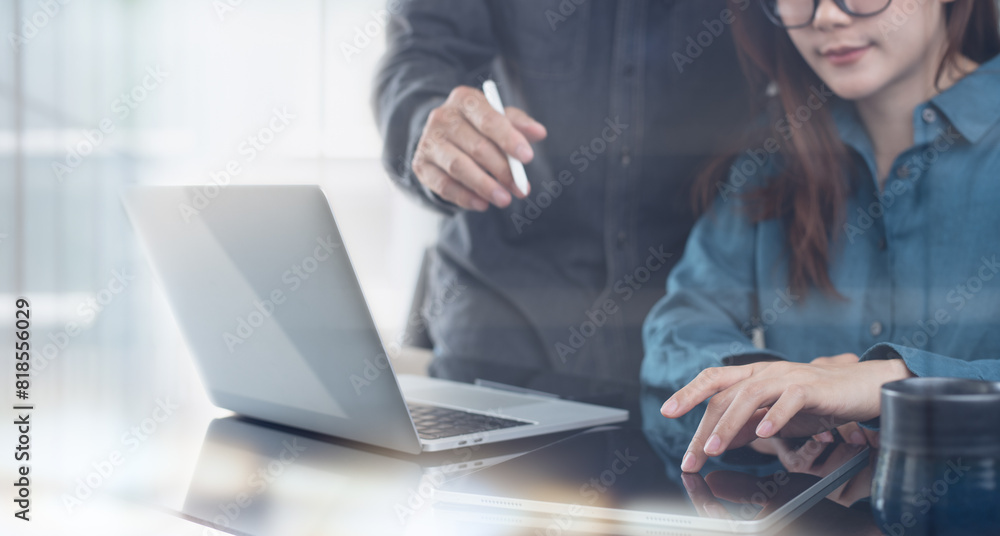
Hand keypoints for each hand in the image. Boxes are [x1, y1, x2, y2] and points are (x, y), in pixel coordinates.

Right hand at [412, 86, 546, 210]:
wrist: (442, 137)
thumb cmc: (479, 127)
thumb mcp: (500, 119)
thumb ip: (520, 125)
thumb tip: (539, 132)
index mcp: (465, 99)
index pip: (489, 118)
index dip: (509, 138)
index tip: (528, 157)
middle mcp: (442, 117)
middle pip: (476, 146)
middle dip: (502, 170)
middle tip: (521, 188)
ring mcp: (429, 141)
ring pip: (459, 166)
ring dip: (485, 186)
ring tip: (505, 200)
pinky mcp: (420, 165)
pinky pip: (443, 185)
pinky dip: (465, 197)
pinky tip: (483, 204)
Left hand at [660, 356, 910, 472]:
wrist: (863, 387)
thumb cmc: (818, 400)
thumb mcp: (775, 415)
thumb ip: (747, 424)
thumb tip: (719, 439)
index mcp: (755, 375)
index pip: (714, 380)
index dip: (688, 392)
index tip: (666, 411)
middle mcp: (767, 372)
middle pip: (726, 394)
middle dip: (704, 426)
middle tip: (692, 456)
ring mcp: (788, 377)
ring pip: (750, 395)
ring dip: (729, 424)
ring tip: (715, 448)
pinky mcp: (813, 388)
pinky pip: (790, 400)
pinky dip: (776, 416)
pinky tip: (764, 434)